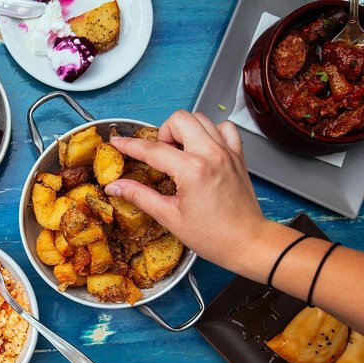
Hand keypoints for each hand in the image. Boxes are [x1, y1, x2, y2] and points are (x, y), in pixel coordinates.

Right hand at [104, 110, 270, 271]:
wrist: (248, 242)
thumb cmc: (213, 236)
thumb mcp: (169, 217)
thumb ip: (140, 196)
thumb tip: (115, 187)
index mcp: (192, 170)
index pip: (153, 149)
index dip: (130, 145)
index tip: (118, 142)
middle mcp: (211, 154)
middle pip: (179, 119)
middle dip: (163, 133)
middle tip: (159, 154)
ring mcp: (227, 152)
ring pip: (200, 118)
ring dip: (184, 130)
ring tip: (179, 152)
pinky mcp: (237, 155)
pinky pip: (223, 128)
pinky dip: (210, 132)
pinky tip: (202, 149)